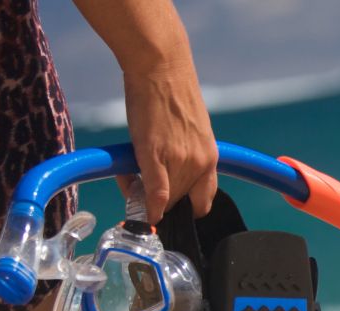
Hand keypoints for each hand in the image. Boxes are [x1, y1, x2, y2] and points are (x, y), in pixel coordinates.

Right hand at [121, 60, 217, 222]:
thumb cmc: (171, 96)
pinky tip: (144, 214)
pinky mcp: (155, 153)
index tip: (172, 210)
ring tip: (128, 177)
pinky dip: (150, 207)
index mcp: (210, 159)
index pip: (203, 201)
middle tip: (138, 189)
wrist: (162, 67)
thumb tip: (162, 180)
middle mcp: (199, 163)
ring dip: (143, 196)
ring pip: (163, 198)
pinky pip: (156, 192)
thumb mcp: (189, 133)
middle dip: (159, 202)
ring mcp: (179, 160)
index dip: (187, 209)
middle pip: (179, 202)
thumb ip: (183, 158)